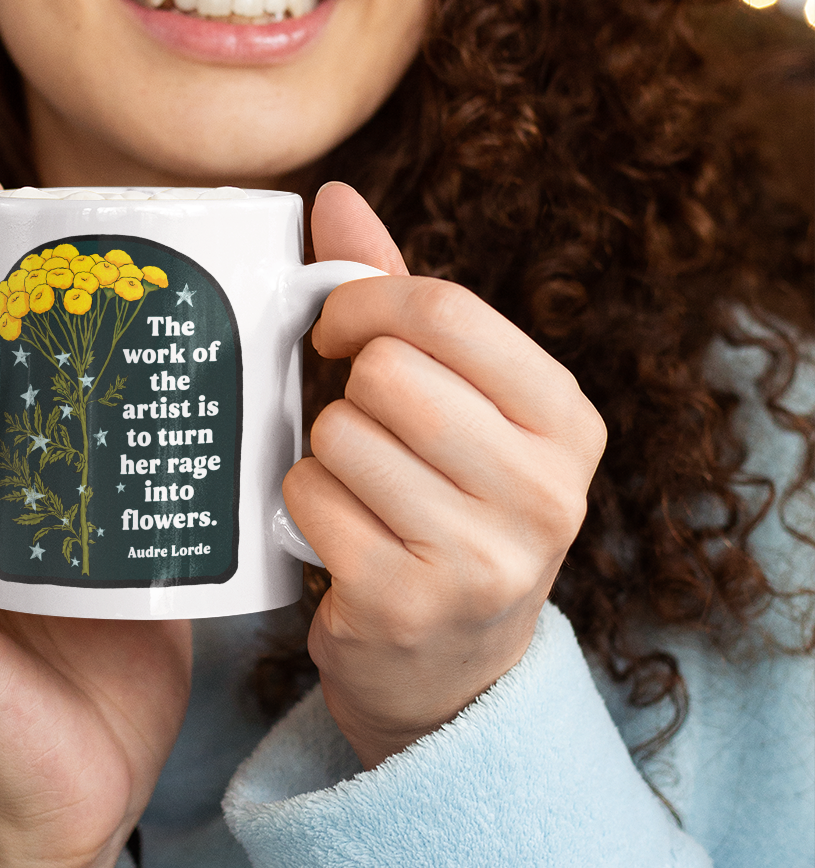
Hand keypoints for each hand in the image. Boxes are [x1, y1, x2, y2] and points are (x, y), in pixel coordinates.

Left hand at [284, 184, 606, 769]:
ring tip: (360, 491)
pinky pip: (307, 498)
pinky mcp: (406, 604)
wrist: (450, 675)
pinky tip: (339, 537)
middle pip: (388, 372)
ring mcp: (480, 557)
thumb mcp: (451, 399)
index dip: (367, 302)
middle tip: (361, 429)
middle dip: (348, 392)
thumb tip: (333, 193)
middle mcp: (544, 491)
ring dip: (324, 453)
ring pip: (339, 434)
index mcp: (566, 420)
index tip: (337, 329)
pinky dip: (301, 507)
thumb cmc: (443, 500)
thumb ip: (398, 295)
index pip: (448, 310)